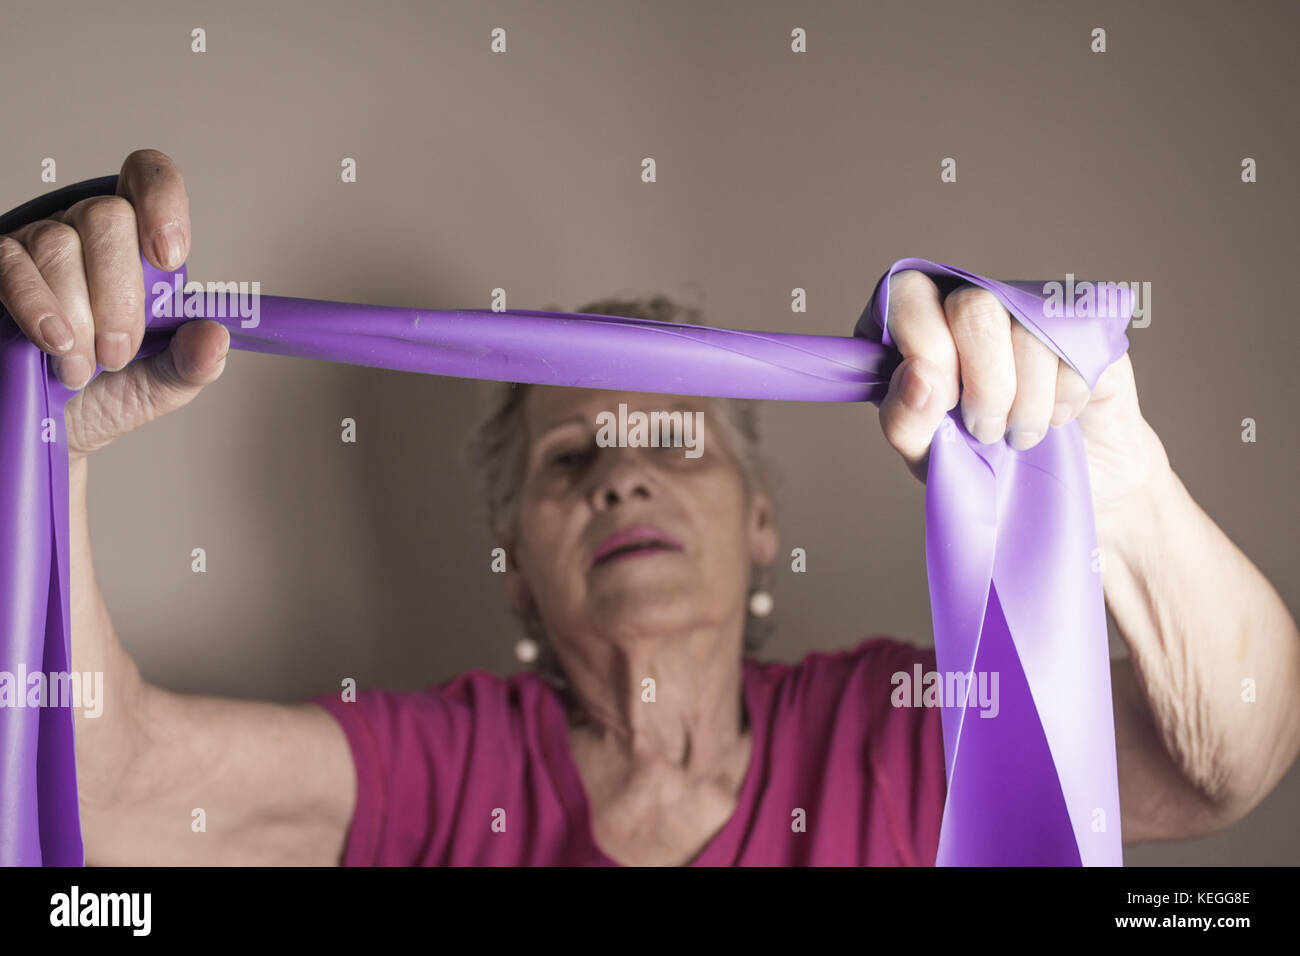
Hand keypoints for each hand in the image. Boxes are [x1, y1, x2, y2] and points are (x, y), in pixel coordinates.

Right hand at [0, 148, 228, 460]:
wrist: (51, 430)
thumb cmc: (107, 395)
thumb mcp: (161, 384)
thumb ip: (193, 362)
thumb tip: (215, 335)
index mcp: (136, 246)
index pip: (147, 179)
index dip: (161, 200)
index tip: (169, 257)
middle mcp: (84, 233)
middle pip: (106, 216)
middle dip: (119, 293)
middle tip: (118, 354)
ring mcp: (34, 246)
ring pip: (59, 243)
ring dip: (77, 315)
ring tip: (81, 369)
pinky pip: (10, 265)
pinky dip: (38, 307)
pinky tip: (56, 344)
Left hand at [877, 270, 1170, 520]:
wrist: (1055, 493)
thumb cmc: (977, 465)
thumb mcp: (926, 455)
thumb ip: (904, 418)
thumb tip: (919, 375)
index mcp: (920, 325)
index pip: (909, 292)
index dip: (927, 345)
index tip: (945, 401)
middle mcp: (973, 305)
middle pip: (974, 305)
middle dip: (984, 383)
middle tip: (985, 431)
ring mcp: (1031, 309)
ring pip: (1030, 327)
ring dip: (1027, 401)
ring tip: (1019, 435)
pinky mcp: (1085, 325)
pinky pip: (1078, 343)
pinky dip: (1066, 396)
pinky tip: (1058, 417)